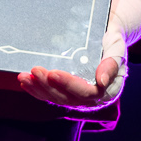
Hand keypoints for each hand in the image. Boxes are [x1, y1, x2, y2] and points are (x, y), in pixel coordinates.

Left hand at [16, 0, 140, 109]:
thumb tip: (102, 81)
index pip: (86, 92)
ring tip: (23, 77)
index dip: (69, 84)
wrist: (106, 41)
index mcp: (107, 90)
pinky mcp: (66, 93)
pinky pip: (50, 95)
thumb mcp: (117, 48)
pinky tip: (25, 82)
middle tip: (35, 70)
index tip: (53, 73)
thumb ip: (111, 63)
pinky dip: (36, 89)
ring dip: (38, 88)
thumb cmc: (112, 43)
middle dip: (48, 85)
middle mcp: (91, 99)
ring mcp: (77, 97)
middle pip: (67, 98)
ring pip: (55, 98)